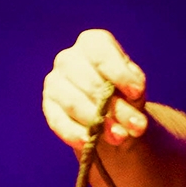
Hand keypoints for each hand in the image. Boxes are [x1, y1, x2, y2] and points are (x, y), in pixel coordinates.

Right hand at [43, 29, 151, 151]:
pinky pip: (59, 122)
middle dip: (115, 108)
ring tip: (120, 137)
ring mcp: (54, 83)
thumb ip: (134, 92)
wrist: (107, 112)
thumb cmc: (122, 92)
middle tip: (136, 126)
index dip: (120, 74)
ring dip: (98, 123)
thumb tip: (131, 110)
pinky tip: (89, 142)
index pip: (101, 54)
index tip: (137, 92)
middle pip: (91, 83)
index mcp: (91, 44)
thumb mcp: (134, 87)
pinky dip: (75, 134)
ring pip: (75, 103)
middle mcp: (68, 59)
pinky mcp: (48, 107)